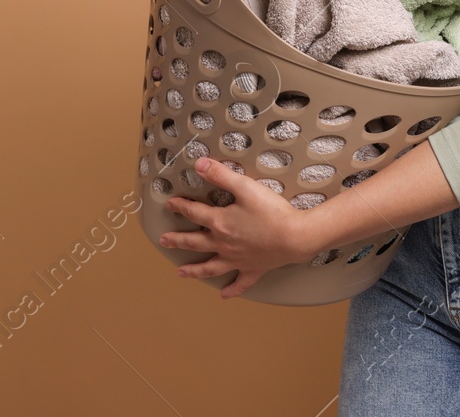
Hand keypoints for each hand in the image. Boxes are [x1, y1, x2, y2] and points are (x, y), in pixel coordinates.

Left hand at [160, 157, 322, 298]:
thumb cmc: (272, 211)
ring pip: (210, 267)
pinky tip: (223, 296)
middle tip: (163, 241)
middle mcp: (223, 244)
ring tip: (180, 273)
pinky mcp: (253, 269)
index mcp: (220, 223)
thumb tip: (199, 164)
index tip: (170, 204)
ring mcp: (237, 260)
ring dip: (194, 270)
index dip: (180, 206)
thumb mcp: (245, 187)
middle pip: (195, 242)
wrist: (295, 237)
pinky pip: (240, 283)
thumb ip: (221, 175)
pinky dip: (231, 290)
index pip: (194, 212)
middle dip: (177, 240)